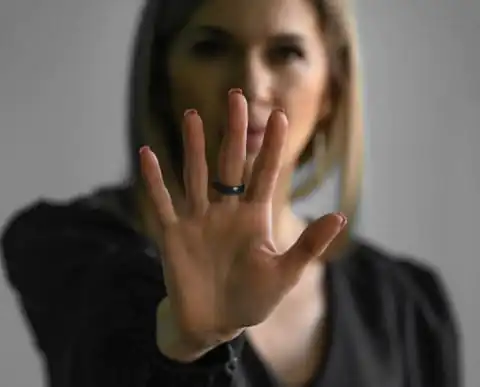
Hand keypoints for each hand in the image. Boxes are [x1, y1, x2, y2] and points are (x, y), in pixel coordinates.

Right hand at [140, 90, 345, 354]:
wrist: (214, 324)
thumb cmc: (252, 301)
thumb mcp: (284, 274)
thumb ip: (308, 246)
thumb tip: (339, 216)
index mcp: (254, 219)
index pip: (265, 174)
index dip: (272, 147)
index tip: (280, 116)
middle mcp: (226, 212)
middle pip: (230, 164)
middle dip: (234, 132)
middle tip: (236, 97)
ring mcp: (199, 221)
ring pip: (196, 175)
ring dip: (194, 146)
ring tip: (193, 114)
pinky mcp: (174, 235)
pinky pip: (163, 202)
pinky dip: (154, 180)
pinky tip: (147, 154)